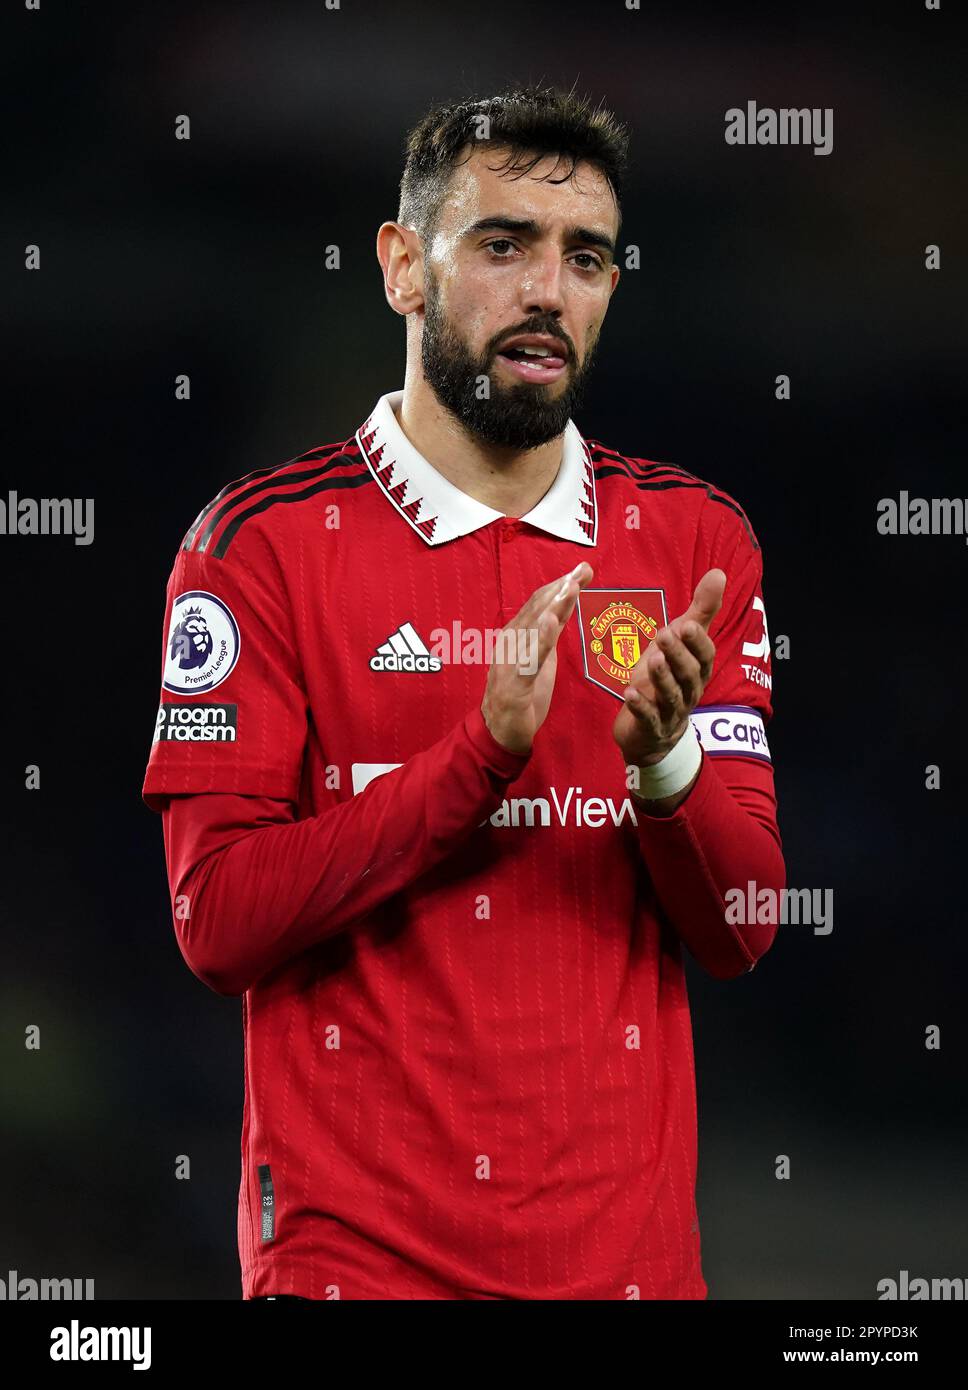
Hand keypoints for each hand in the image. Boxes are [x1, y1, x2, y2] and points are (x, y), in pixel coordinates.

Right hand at [482, 561, 593, 754]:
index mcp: (516, 635)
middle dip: (561, 587)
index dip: (561, 585)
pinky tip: (551, 621)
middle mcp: (510, 642)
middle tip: (583, 570)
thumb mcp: (541, 658)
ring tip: (570, 586)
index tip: (584, 570)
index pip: (539, 603)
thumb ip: (549, 634)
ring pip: (533, 628)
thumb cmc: (523, 694)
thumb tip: (563, 607)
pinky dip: (540, 638)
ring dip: (552, 605)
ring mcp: (510, 661)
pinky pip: (529, 658)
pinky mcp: (514, 683)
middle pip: (537, 609)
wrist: (501, 732)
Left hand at [613, 569, 724, 768]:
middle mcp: (689, 691)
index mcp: (698, 670)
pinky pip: (648, 718)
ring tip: (652, 660)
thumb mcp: (682, 643)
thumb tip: (719, 573)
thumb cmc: (668, 678)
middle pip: (688, 674)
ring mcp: (671, 712)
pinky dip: (640, 707)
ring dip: (662, 678)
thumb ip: (701, 611)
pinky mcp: (651, 728)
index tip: (688, 624)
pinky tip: (628, 693)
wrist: (654, 733)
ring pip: (671, 696)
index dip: (698, 642)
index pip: (704, 656)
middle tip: (665, 634)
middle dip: (678, 655)